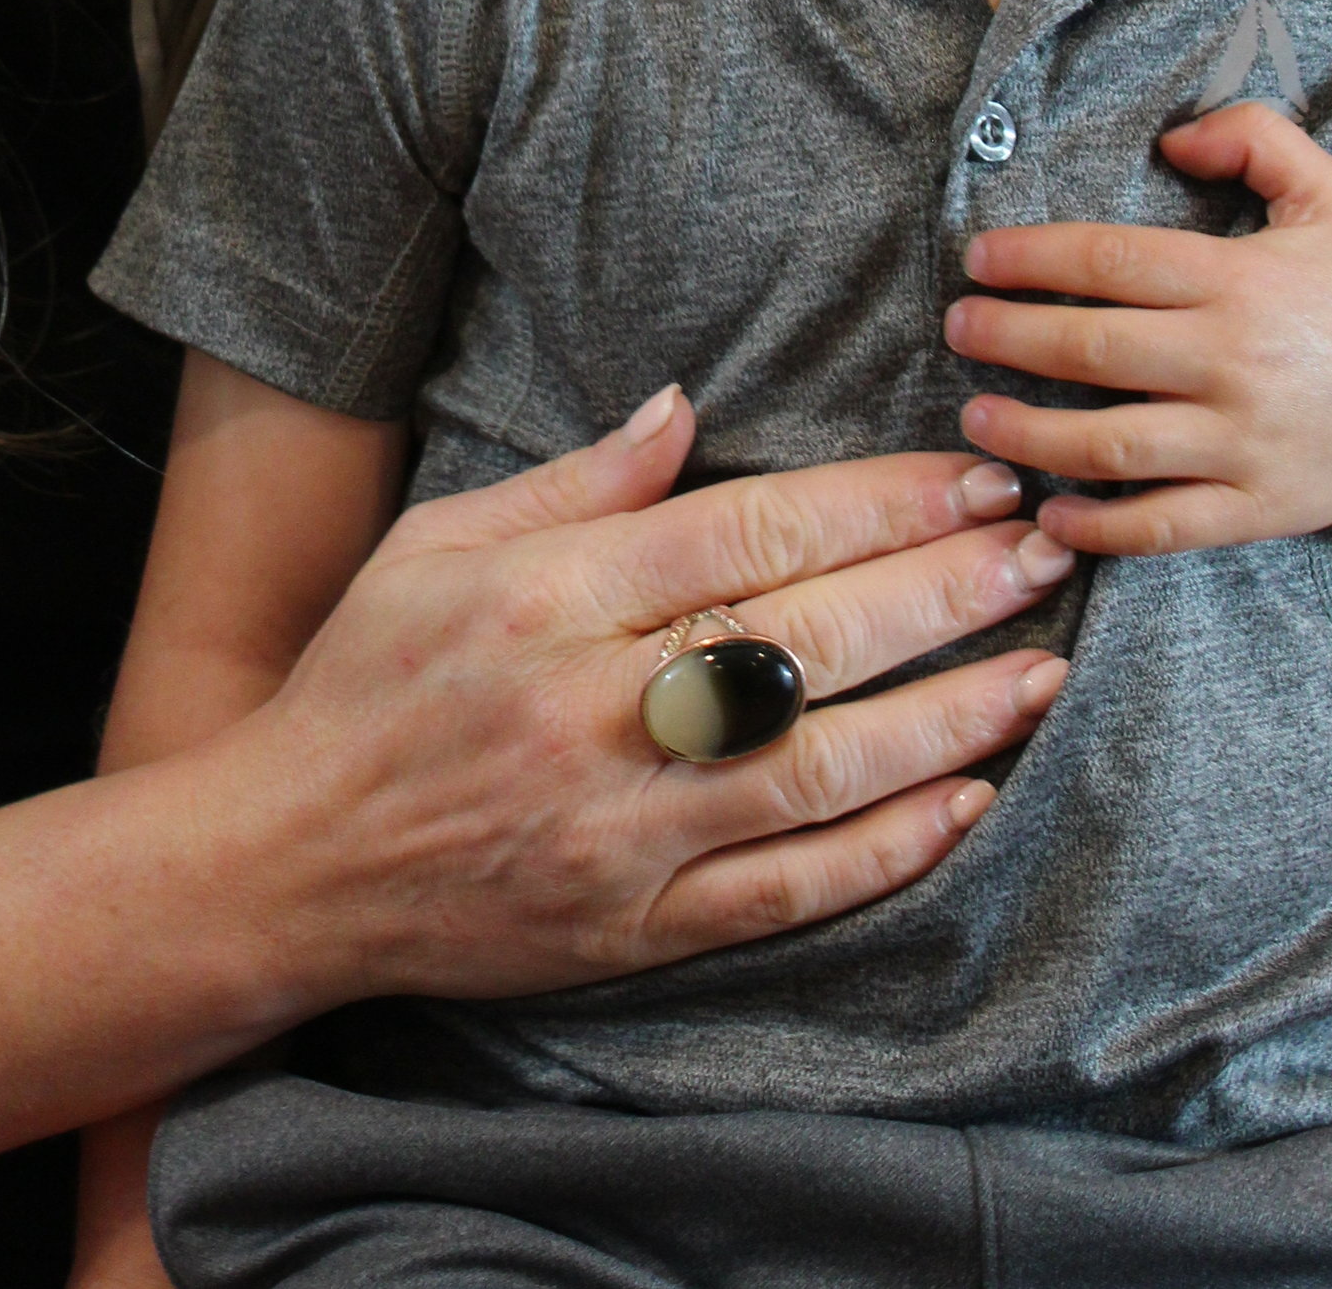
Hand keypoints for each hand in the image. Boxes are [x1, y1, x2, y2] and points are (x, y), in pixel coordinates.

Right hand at [233, 390, 1074, 1005]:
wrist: (287, 863)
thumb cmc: (367, 680)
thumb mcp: (441, 542)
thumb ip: (576, 481)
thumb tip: (686, 404)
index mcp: (548, 596)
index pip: (749, 533)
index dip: (877, 502)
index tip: (970, 472)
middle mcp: (594, 708)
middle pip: (805, 638)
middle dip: (943, 588)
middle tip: (1044, 543)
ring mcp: (621, 829)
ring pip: (819, 769)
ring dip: (947, 718)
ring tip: (1042, 667)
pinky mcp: (635, 928)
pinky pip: (788, 891)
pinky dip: (887, 851)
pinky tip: (968, 803)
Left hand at [943, 103, 1331, 598]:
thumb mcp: (1329, 195)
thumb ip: (1256, 136)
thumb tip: (1173, 135)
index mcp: (1239, 281)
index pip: (1110, 262)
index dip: (1031, 258)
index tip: (977, 260)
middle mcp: (1233, 362)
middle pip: (1092, 350)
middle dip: (1007, 339)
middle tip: (957, 330)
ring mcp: (1242, 444)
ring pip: (1112, 444)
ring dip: (1029, 434)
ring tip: (975, 417)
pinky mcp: (1254, 509)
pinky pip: (1161, 525)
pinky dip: (1099, 526)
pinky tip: (1049, 512)